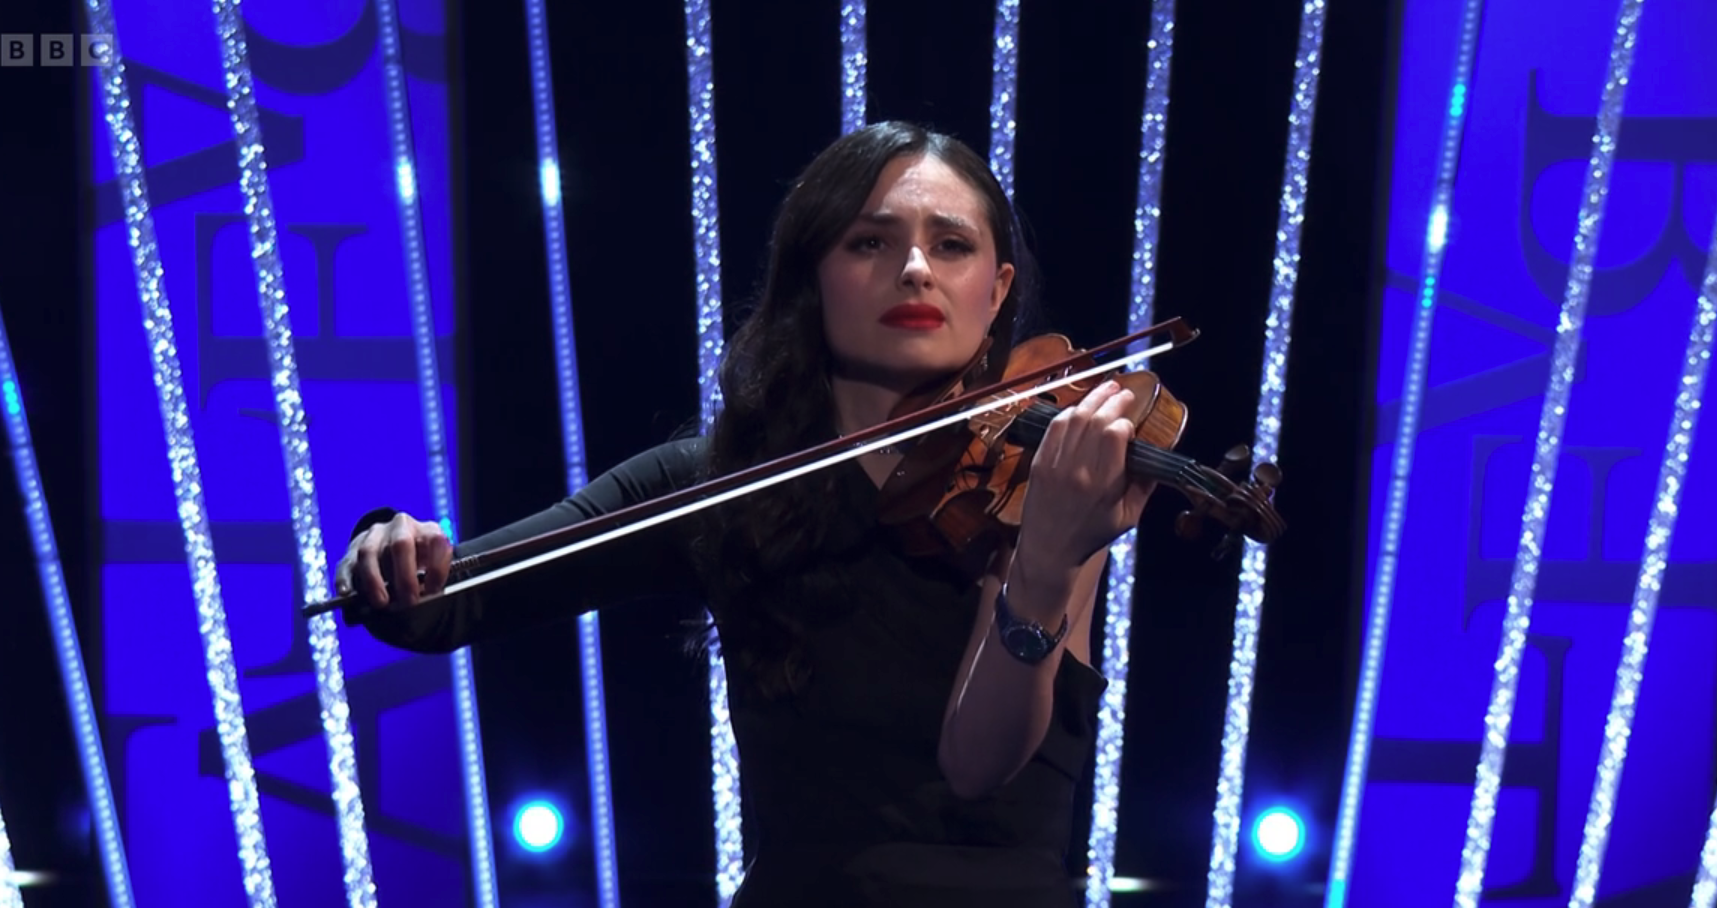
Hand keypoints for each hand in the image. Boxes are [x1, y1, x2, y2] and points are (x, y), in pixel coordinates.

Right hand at [335, 512, 451, 607]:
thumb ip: (430, 579)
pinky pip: (347, 563)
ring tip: (382, 602)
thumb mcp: (432, 566)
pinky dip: (345, 580)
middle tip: (409, 601)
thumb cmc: (419, 564)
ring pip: (369, 552)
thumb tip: (423, 600)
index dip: (437, 567)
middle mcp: (401, 526)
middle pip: (400, 544)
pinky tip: (347, 594)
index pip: (436, 540)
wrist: (392, 546)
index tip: (433, 590)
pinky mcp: (353, 548)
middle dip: (405, 576)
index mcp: (427, 529)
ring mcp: (375, 535)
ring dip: (374, 580)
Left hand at [1016, 380, 1152, 570]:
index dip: (1125, 422)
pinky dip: (1069, 412)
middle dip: (1113, 401)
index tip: (1131, 424)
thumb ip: (1144, 486)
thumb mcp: (1127, 517)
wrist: (1049, 549)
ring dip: (1092, 399)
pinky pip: (1054, 427)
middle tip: (1125, 393)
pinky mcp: (1039, 462)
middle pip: (1095, 420)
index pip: (1114, 435)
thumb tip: (1157, 457)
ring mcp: (1054, 464)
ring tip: (1107, 390)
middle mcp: (1076, 471)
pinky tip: (1081, 407)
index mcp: (1102, 485)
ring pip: (1074, 418)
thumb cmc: (1090, 535)